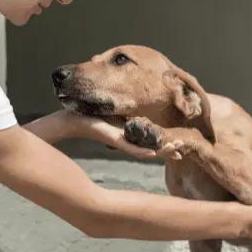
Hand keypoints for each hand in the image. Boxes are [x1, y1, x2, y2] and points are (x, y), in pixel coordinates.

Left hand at [52, 110, 180, 159]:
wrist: (69, 119)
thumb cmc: (87, 113)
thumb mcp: (113, 108)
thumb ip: (126, 108)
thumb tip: (137, 98)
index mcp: (128, 131)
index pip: (151, 138)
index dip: (166, 141)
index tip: (181, 143)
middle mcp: (126, 138)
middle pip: (151, 146)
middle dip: (168, 148)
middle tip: (182, 150)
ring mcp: (120, 140)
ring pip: (144, 149)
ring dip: (160, 151)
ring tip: (176, 151)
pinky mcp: (112, 139)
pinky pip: (129, 147)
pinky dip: (141, 151)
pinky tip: (154, 153)